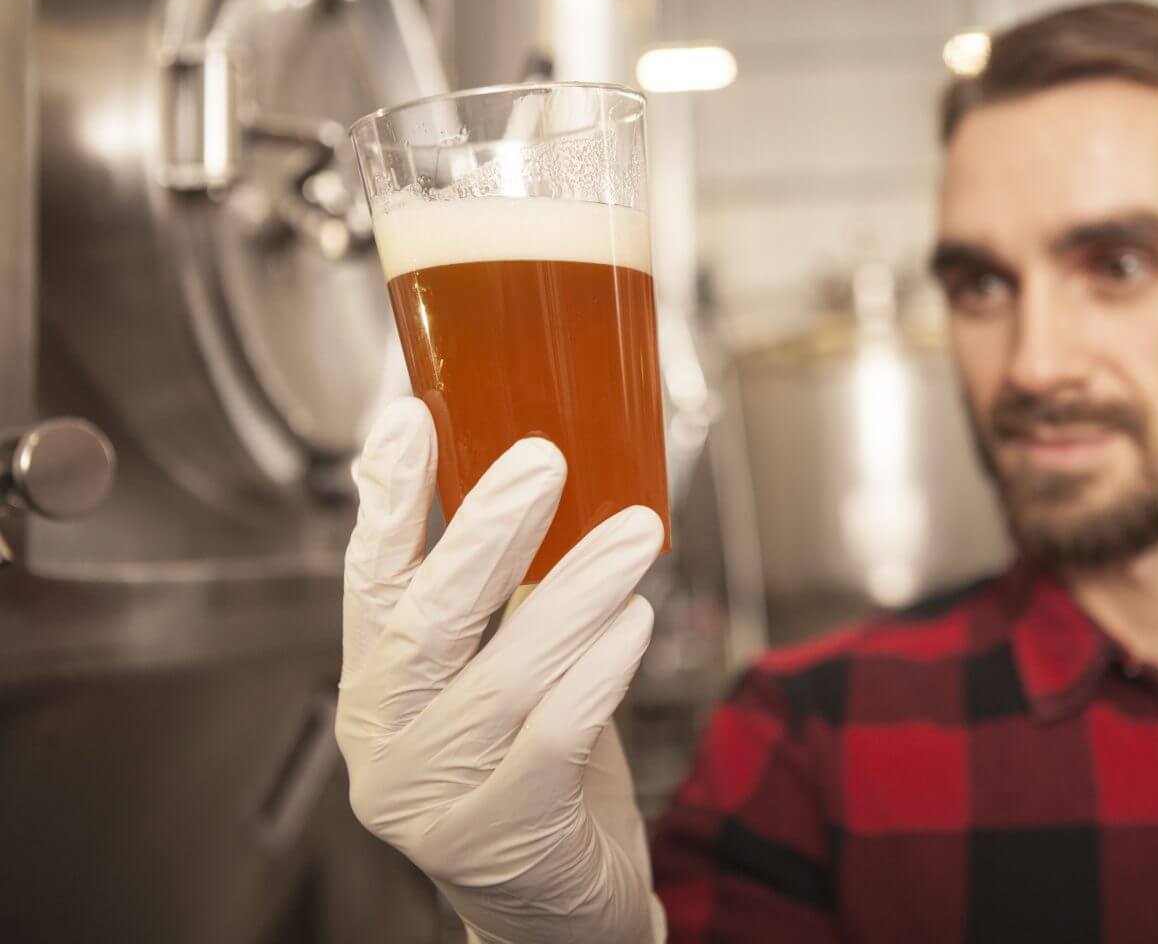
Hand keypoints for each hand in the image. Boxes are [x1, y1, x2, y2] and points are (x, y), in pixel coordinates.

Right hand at [335, 398, 666, 943]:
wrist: (559, 910)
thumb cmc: (535, 776)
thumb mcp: (498, 683)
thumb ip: (493, 604)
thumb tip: (511, 487)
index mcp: (376, 690)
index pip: (368, 581)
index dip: (387, 498)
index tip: (408, 417)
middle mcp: (386, 743)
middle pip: (426, 621)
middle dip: (485, 533)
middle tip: (542, 460)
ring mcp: (433, 798)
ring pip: (505, 673)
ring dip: (576, 591)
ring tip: (633, 533)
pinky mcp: (499, 835)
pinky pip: (556, 731)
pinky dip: (601, 668)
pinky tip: (636, 620)